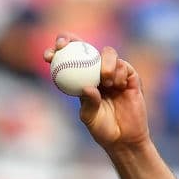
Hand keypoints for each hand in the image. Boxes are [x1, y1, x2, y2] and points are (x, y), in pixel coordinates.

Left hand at [44, 34, 150, 151]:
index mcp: (82, 80)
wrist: (125, 138)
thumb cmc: (103, 129)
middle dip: (71, 40)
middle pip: (85, 47)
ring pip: (108, 53)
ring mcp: (114, 73)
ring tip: (105, 81)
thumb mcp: (90, 118)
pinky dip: (119, 73)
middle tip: (64, 45)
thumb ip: (88, 103)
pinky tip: (118, 85)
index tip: (48, 55)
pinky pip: (124, 66)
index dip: (58, 52)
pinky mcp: (130, 76)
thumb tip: (86, 87)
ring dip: (105, 63)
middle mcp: (97, 72)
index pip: (69, 60)